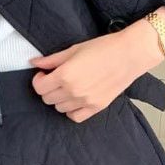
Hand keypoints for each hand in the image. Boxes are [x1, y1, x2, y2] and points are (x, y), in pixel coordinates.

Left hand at [29, 14, 164, 122]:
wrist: (129, 54)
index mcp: (65, 75)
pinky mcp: (96, 107)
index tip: (44, 74)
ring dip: (59, 98)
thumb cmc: (103, 48)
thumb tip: (35, 63)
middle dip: (48, 88)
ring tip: (68, 86)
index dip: (38, 79)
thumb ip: (52, 59)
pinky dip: (71, 110)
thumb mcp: (73, 49)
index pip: (39, 87)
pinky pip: (75, 117)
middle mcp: (73, 91)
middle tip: (56, 79)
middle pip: (47, 99)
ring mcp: (85, 101)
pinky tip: (76, 99)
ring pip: (59, 108)